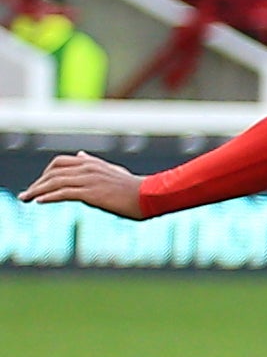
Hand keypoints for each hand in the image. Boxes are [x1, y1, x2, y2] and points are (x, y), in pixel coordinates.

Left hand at [19, 152, 147, 218]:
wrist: (150, 196)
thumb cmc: (134, 187)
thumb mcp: (112, 171)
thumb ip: (94, 163)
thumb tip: (80, 155)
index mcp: (93, 163)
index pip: (60, 162)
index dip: (46, 173)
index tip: (39, 185)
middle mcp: (88, 168)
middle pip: (53, 172)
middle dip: (37, 183)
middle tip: (27, 194)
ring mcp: (89, 180)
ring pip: (54, 182)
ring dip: (37, 191)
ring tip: (26, 199)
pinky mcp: (91, 193)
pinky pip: (63, 193)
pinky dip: (48, 197)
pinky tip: (39, 201)